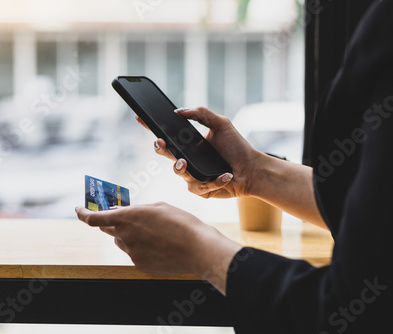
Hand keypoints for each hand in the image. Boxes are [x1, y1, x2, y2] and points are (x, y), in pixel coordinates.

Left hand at [76, 203, 241, 293]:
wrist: (198, 248)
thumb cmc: (181, 223)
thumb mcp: (157, 207)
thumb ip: (136, 210)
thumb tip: (124, 215)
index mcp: (127, 217)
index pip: (94, 218)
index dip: (83, 213)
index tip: (79, 209)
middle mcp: (124, 236)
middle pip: (107, 229)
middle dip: (110, 222)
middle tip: (119, 216)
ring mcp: (131, 252)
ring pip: (121, 241)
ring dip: (127, 234)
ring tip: (150, 231)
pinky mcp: (140, 264)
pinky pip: (133, 253)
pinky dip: (139, 246)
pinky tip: (157, 243)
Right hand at [136, 107, 261, 197]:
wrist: (252, 169)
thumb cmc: (236, 147)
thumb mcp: (221, 124)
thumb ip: (201, 113)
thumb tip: (178, 111)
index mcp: (189, 144)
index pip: (167, 135)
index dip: (152, 127)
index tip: (140, 117)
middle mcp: (187, 160)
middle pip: (166, 155)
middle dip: (160, 149)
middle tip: (160, 143)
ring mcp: (192, 176)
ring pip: (180, 173)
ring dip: (182, 168)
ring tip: (186, 162)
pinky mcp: (201, 191)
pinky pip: (199, 187)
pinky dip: (214, 180)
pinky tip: (226, 175)